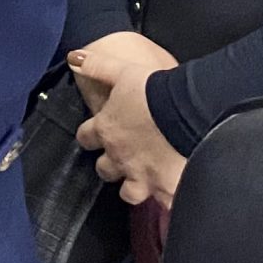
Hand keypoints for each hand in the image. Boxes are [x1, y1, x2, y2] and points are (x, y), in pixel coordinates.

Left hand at [72, 32, 187, 208]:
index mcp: (107, 129)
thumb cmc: (155, 90)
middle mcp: (119, 156)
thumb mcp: (123, 70)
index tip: (95, 136)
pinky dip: (166, 201)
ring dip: (133, 187)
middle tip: (124, 158)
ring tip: (144, 181)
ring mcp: (141, 177)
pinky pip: (162, 204)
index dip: (89, 137)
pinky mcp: (165, 190)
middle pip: (104, 168)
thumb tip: (73, 58)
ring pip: (128, 192)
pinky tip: (172, 198)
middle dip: (111, 164)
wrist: (188, 112)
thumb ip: (97, 66)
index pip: (86, 137)